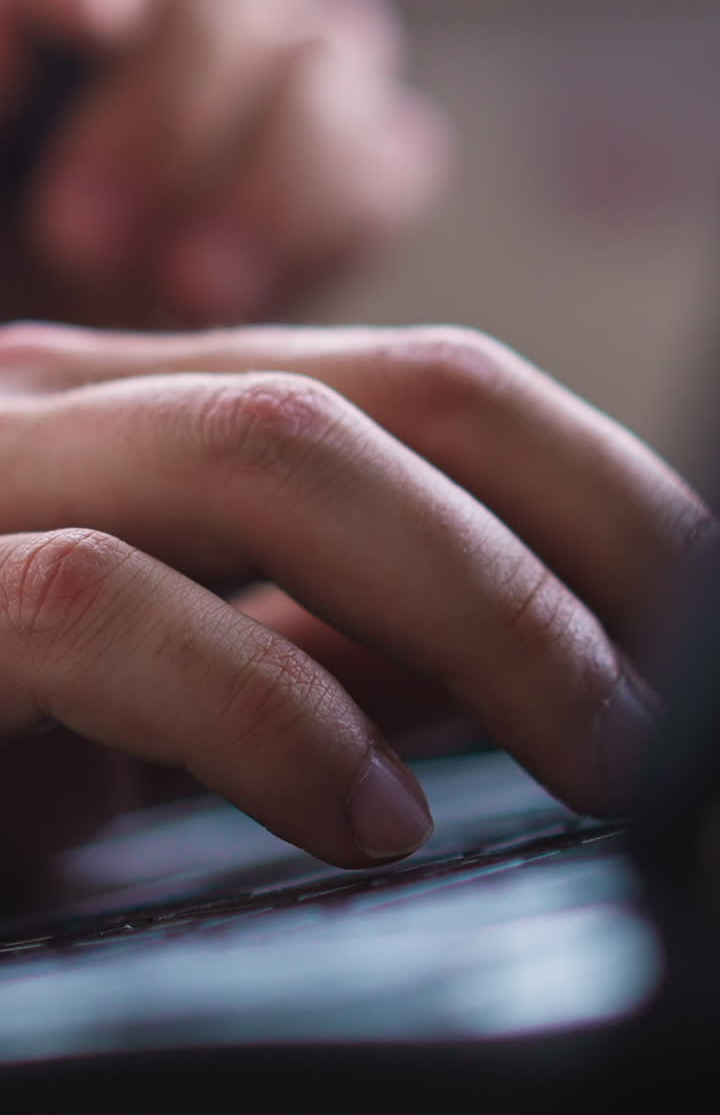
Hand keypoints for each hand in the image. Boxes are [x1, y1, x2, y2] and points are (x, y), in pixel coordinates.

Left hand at [0, 0, 448, 328]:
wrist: (86, 320)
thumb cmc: (19, 225)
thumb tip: (39, 16)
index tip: (76, 17)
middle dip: (160, 108)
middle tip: (80, 238)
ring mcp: (308, 63)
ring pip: (325, 54)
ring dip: (256, 181)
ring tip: (181, 287)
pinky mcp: (377, 158)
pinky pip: (396, 160)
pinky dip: (330, 224)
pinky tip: (249, 291)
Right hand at [0, 320, 709, 905]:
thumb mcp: (168, 676)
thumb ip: (304, 635)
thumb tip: (480, 651)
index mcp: (156, 405)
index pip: (424, 381)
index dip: (592, 482)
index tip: (690, 602)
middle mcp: (75, 400)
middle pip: (394, 391)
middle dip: (577, 535)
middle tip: (677, 696)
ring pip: (269, 454)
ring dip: (476, 606)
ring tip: (593, 749)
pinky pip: (104, 610)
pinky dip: (266, 712)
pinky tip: (365, 820)